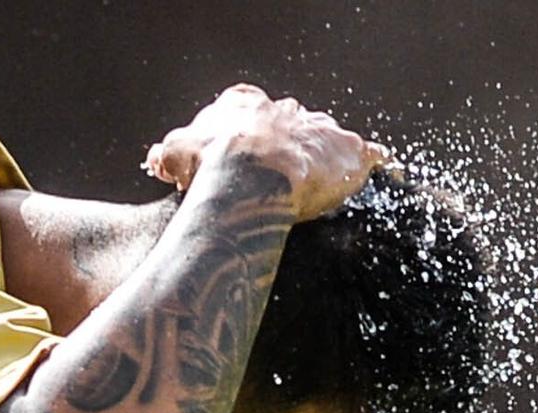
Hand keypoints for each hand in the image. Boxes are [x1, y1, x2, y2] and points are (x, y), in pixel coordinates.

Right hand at [144, 84, 389, 221]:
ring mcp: (318, 129)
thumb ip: (167, 156)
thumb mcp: (174, 156)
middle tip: (283, 180)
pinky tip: (382, 171)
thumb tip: (156, 161)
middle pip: (290, 126)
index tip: (244, 161)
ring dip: (326, 158)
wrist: (249, 177)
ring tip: (326, 181)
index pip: (249, 113)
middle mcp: (283, 110)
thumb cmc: (209, 167)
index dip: (247, 139)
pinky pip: (369, 155)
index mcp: (242, 106)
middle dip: (288, 149)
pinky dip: (374, 163)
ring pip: (326, 139)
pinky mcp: (348, 152)